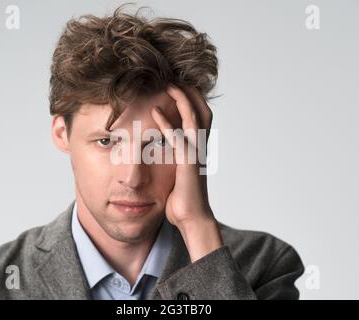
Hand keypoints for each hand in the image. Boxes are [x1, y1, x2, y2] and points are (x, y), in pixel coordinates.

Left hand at [151, 84, 222, 261]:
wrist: (192, 218)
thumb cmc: (183, 198)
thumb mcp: (179, 172)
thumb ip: (175, 157)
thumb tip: (163, 150)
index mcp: (198, 148)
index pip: (200, 116)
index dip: (193, 99)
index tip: (179, 85)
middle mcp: (199, 147)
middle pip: (202, 110)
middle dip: (191, 92)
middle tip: (176, 77)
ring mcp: (195, 153)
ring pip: (193, 118)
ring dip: (181, 99)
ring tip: (168, 84)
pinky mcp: (186, 163)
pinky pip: (176, 137)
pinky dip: (166, 123)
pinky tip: (155, 112)